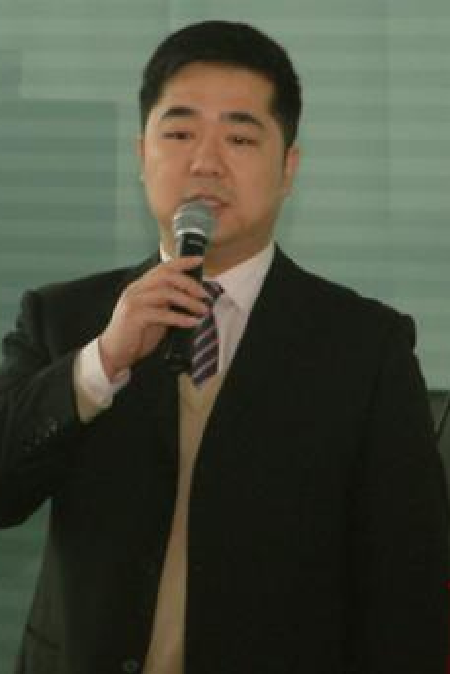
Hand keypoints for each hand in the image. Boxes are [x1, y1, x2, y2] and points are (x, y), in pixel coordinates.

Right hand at [98, 257, 208, 379]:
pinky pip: (162, 314)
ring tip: (202, 310)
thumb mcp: (155, 315)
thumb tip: (192, 300)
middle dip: (189, 283)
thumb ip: (167, 304)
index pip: (162, 267)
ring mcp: (133, 302)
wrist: (114, 353)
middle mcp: (136, 290)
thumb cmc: (136, 335)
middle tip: (204, 295)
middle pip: (166, 276)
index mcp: (141, 286)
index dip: (182, 262)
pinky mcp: (134, 317)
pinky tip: (192, 322)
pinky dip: (180, 318)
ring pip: (165, 293)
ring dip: (188, 301)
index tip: (199, 260)